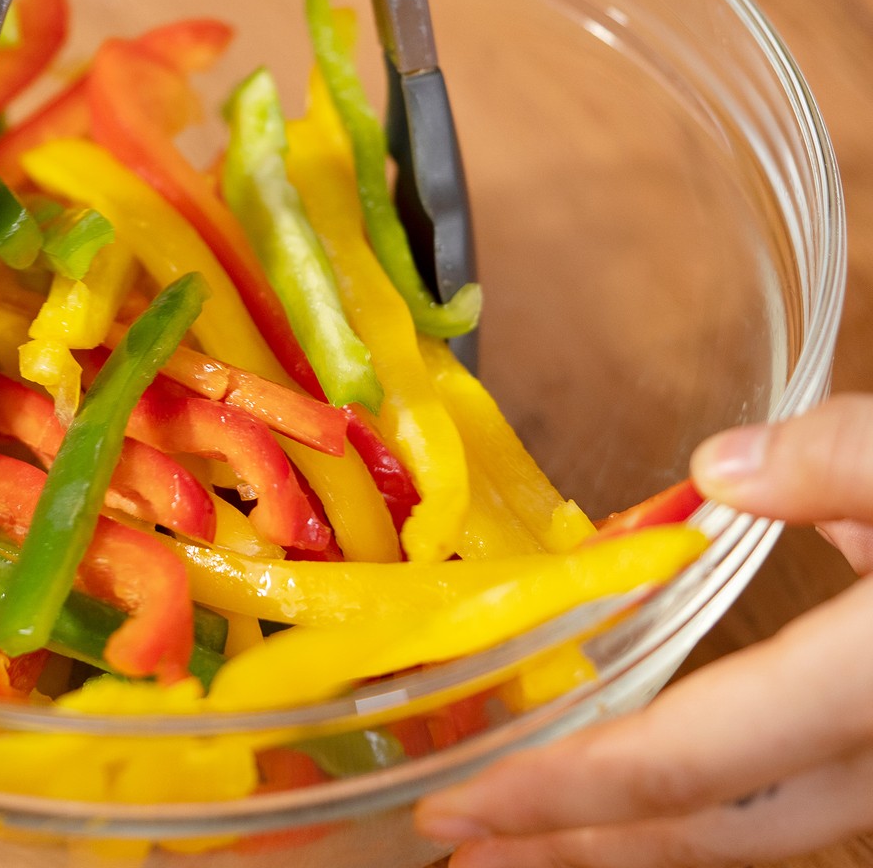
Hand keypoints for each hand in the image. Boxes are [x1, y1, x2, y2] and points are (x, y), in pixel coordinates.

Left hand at [413, 395, 872, 866]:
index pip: (682, 759)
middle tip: (462, 847)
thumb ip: (836, 458)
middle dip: (569, 842)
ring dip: (628, 835)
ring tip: (528, 833)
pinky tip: (642, 782)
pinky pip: (780, 800)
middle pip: (698, 824)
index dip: (558, 791)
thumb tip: (714, 470)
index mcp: (869, 686)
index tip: (455, 811)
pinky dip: (694, 802)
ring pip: (743, 828)